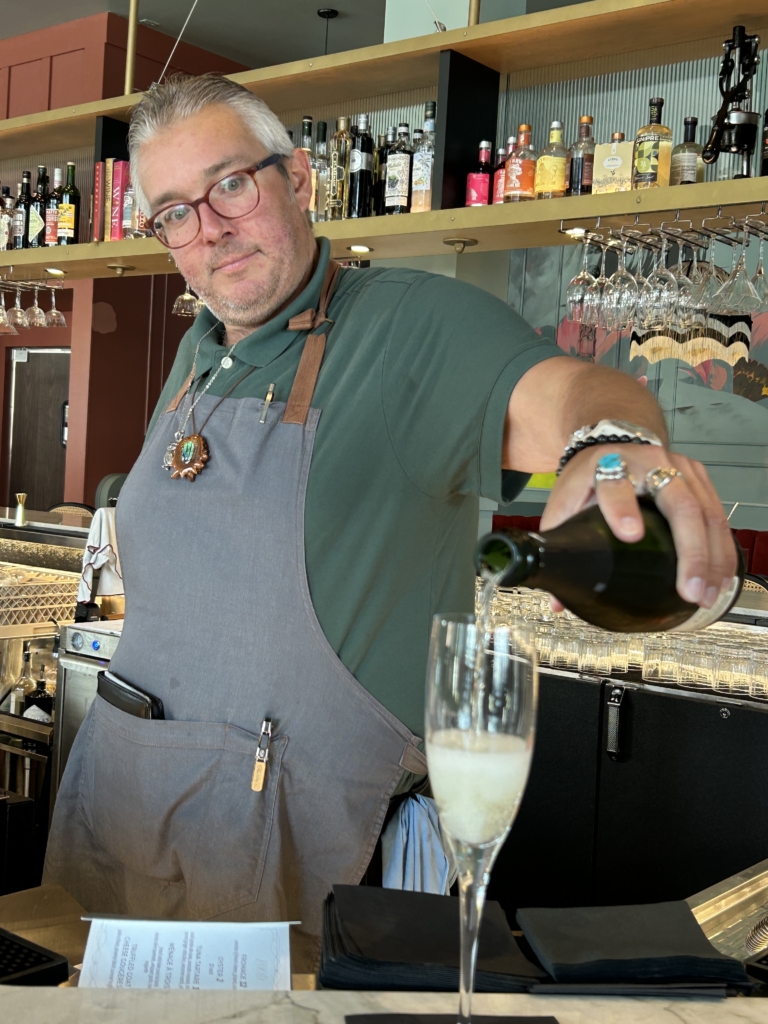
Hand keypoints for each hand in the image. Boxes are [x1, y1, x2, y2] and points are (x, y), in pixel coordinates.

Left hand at [540, 445, 736, 608]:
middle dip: (689, 551)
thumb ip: (560, 544)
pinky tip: (719, 578)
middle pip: (679, 505)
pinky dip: (722, 551)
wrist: (612, 442)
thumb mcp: (566, 502)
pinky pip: (718, 516)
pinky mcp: (699, 477)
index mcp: (607, 466)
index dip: (622, 509)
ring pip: (706, 513)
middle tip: (688, 590)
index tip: (629, 535)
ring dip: (712, 559)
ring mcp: (680, 468)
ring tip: (705, 595)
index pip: (615, 486)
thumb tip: (558, 602)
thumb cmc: (589, 478)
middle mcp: (648, 463)